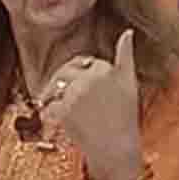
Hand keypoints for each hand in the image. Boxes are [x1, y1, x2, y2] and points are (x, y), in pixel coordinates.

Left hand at [40, 29, 141, 179]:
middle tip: (65, 99)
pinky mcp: (64, 110)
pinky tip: (59, 122)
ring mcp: (76, 94)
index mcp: (106, 68)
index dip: (79, 74)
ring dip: (53, 98)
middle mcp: (90, 78)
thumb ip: (126, 54)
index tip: (82, 90)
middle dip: (61, 84)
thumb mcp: (129, 81)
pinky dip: (49, 115)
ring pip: (55, 88)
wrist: (117, 148)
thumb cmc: (125, 116)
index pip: (82, 62)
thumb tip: (127, 31)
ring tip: (64, 111)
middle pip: (64, 72)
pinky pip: (49, 106)